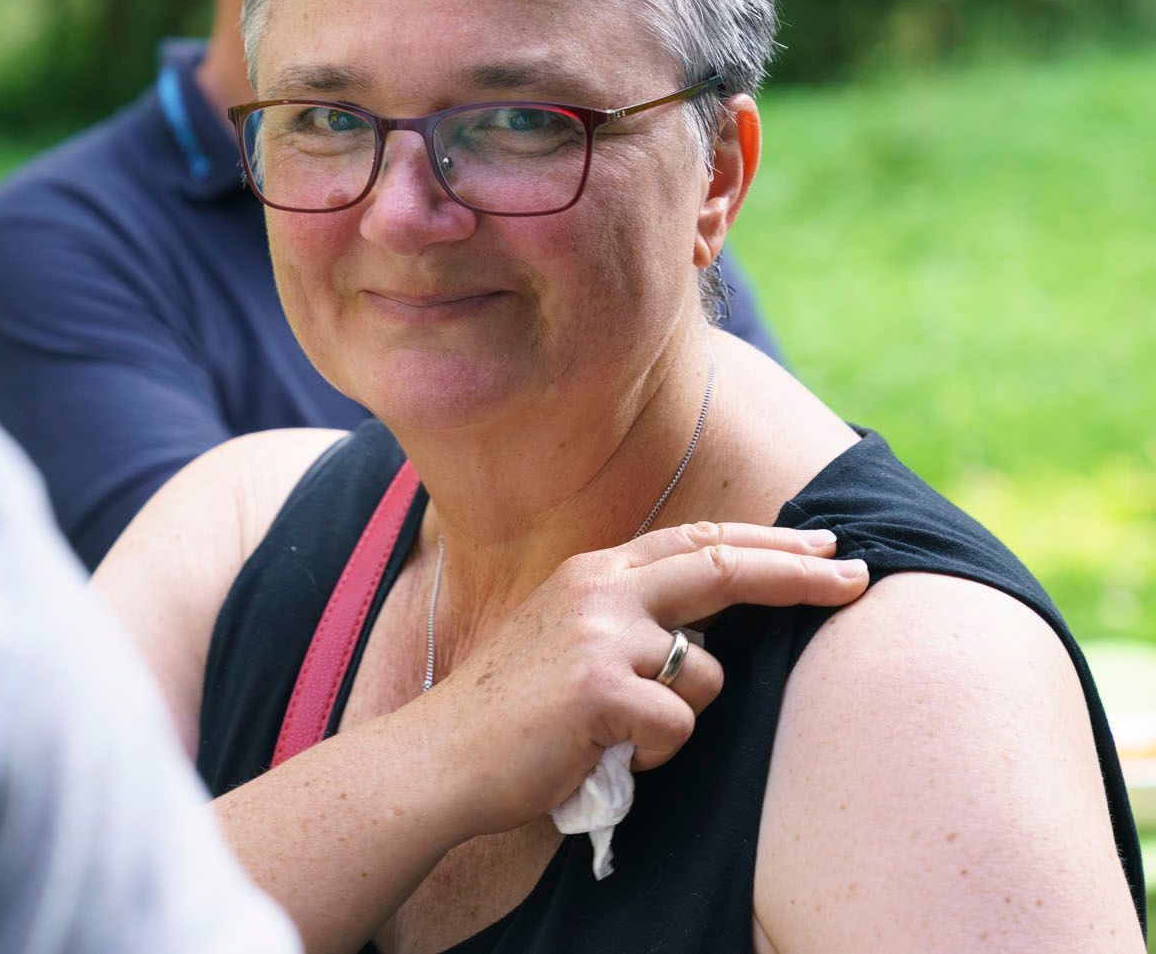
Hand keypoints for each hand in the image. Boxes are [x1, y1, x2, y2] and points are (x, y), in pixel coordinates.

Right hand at [408, 522, 865, 838]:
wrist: (442, 755)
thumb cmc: (512, 712)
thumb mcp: (567, 638)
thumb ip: (627, 618)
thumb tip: (704, 632)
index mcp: (593, 572)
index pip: (696, 543)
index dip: (766, 544)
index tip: (823, 548)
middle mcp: (599, 589)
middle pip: (722, 566)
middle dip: (798, 572)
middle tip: (856, 577)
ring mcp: (600, 635)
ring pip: (706, 672)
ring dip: (682, 713)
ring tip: (621, 734)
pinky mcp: (601, 688)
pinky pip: (678, 724)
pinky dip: (655, 752)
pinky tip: (604, 754)